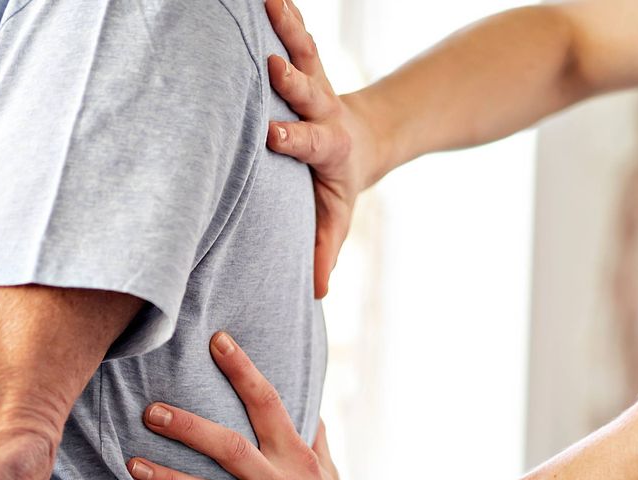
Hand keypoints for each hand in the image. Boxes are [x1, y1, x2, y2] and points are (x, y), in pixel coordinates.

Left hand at [130, 332, 382, 479]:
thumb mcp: (328, 469)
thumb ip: (310, 434)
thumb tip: (304, 394)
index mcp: (296, 456)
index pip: (268, 403)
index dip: (243, 370)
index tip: (216, 340)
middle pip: (228, 447)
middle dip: (187, 428)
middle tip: (149, 412)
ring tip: (134, 467)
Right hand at [265, 0, 382, 297]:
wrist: (366, 139)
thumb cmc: (338, 184)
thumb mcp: (336, 217)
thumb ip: (324, 249)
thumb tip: (317, 293)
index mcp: (328, 145)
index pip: (308, 141)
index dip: (293, 138)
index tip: (272, 135)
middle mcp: (320, 107)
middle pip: (307, 90)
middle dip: (291, 79)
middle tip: (273, 66)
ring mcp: (314, 80)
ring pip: (303, 49)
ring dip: (288, 25)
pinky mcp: (305, 61)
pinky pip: (294, 31)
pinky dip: (282, 10)